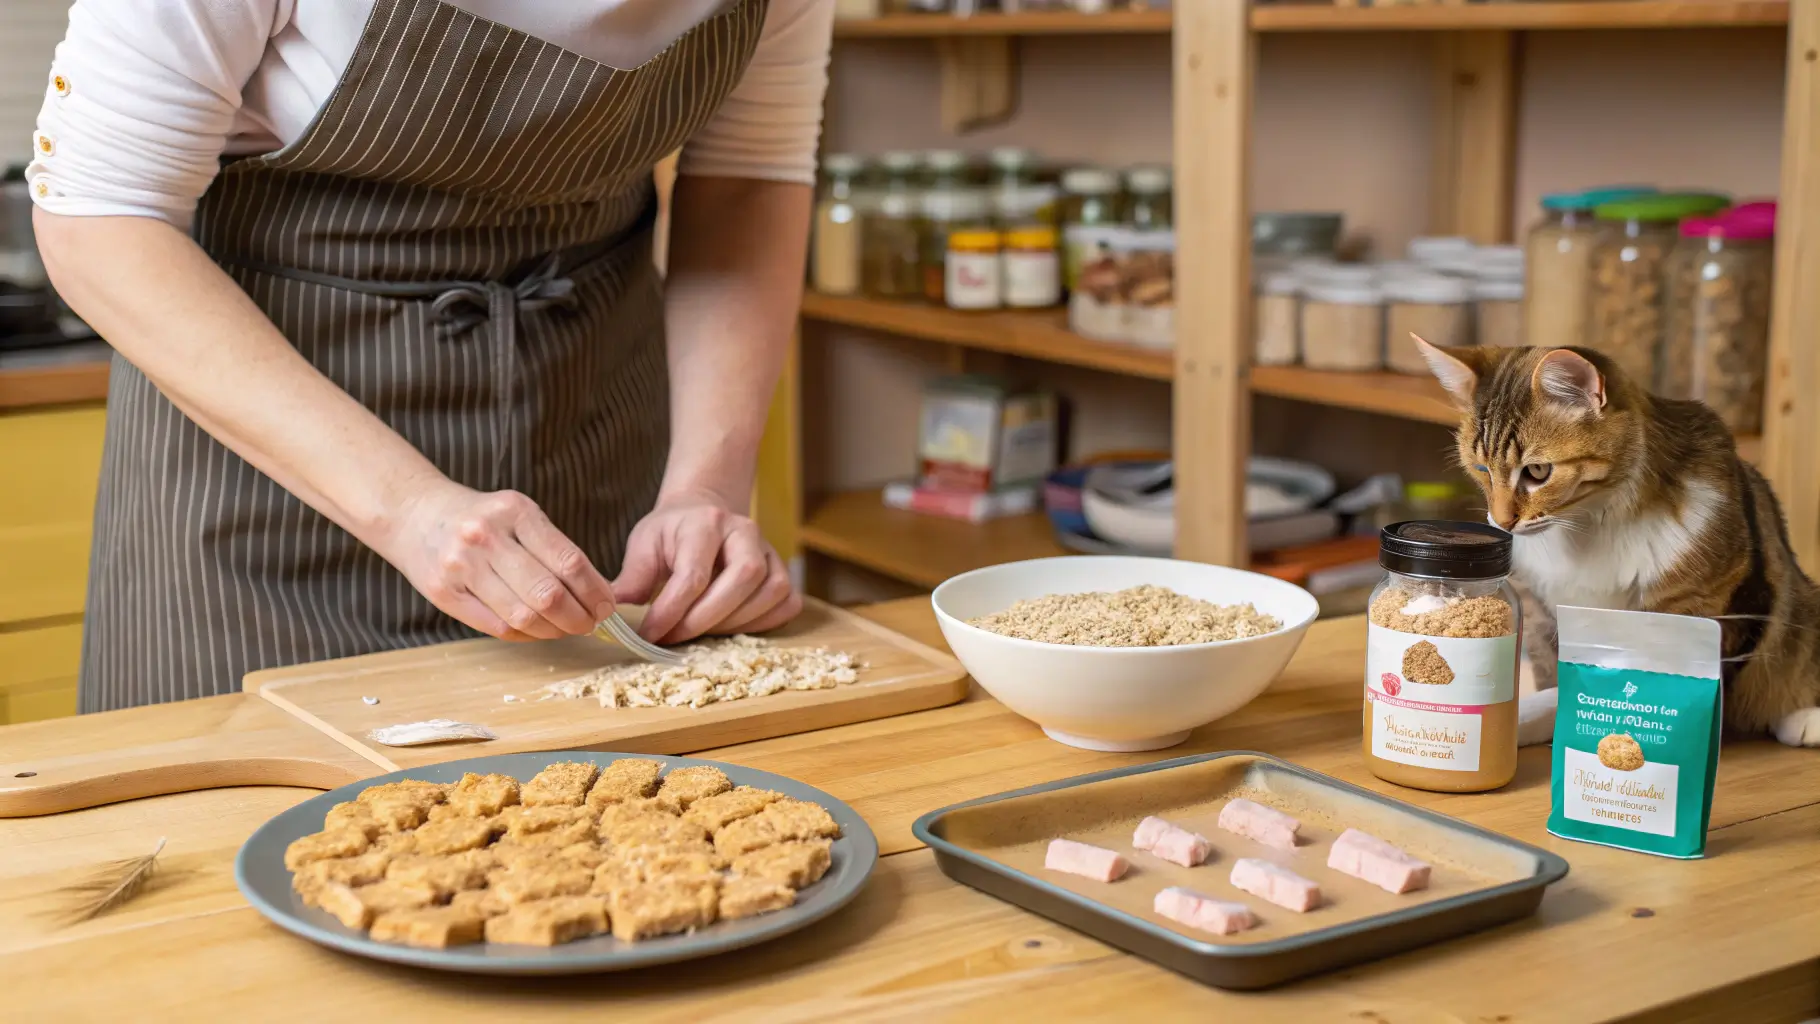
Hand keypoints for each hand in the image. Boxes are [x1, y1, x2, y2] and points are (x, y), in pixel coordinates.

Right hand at [380, 482, 615, 640]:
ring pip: (523, 617)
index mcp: (515, 511)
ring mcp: (462, 566)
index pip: (569, 561)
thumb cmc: (480, 519)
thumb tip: (595, 593)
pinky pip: (498, 628)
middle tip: (591, 623)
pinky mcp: (444, 594)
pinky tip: (538, 630)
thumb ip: (552, 547)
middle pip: (548, 594)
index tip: (607, 606)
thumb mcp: (518, 514)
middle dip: (579, 617)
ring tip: (566, 628)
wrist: (415, 515)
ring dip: (555, 631)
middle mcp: (487, 537)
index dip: (595, 591)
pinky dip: (527, 635)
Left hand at [612, 489, 800, 643]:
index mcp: (705, 522)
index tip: (649, 635)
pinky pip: (786, 603)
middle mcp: (744, 531)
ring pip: (769, 593)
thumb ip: (631, 579)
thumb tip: (609, 612)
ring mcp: (769, 550)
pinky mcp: (783, 570)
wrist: (704, 511)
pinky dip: (763, 624)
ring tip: (700, 634)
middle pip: (742, 579)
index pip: (694, 573)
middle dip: (705, 619)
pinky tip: (731, 629)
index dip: (672, 611)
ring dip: (733, 624)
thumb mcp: (643, 544)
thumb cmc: (671, 532)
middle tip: (674, 639)